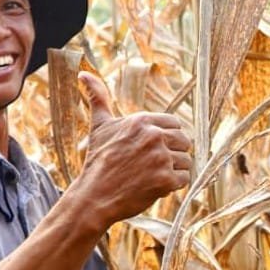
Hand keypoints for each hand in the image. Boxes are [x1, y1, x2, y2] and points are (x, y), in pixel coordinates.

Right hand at [75, 71, 191, 227]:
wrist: (94, 196)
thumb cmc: (97, 161)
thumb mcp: (99, 126)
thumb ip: (98, 97)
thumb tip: (83, 73)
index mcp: (141, 121)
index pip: (175, 124)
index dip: (167, 138)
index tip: (152, 149)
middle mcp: (153, 136)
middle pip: (184, 141)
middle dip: (173, 154)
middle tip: (153, 166)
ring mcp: (161, 158)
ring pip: (186, 161)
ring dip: (174, 171)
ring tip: (152, 177)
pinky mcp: (165, 180)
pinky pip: (184, 179)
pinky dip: (173, 186)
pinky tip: (155, 187)